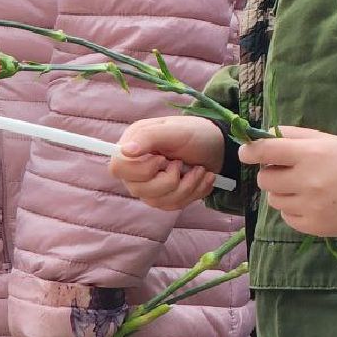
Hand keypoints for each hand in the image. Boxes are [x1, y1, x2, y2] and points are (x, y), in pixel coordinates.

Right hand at [109, 116, 225, 210]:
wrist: (218, 146)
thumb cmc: (195, 133)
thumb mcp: (174, 130)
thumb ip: (148, 137)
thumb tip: (125, 150)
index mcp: (134, 144)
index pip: (118, 167)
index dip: (141, 170)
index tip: (162, 160)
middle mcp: (136, 167)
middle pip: (138, 189)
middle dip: (170, 180)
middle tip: (183, 163)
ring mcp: (149, 184)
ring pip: (157, 201)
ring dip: (186, 186)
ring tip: (200, 170)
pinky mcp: (163, 196)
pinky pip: (172, 206)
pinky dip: (193, 192)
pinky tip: (202, 178)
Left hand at [239, 126, 336, 237]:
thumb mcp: (323, 139)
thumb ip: (291, 135)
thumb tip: (261, 135)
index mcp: (310, 154)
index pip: (267, 151)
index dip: (250, 151)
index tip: (245, 152)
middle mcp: (308, 181)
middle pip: (264, 180)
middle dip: (270, 175)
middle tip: (286, 172)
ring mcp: (309, 206)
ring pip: (273, 200)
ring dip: (282, 193)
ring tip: (302, 188)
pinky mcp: (312, 226)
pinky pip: (286, 217)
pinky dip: (292, 210)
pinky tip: (309, 203)